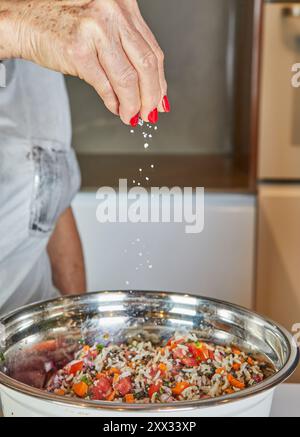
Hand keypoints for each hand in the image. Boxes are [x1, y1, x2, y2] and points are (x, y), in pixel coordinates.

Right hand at [1, 0, 168, 124]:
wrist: (25, 21)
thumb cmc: (64, 24)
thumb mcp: (104, 27)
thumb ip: (127, 50)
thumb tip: (150, 87)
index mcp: (124, 4)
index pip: (153, 50)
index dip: (160, 80)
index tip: (161, 99)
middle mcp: (113, 12)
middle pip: (146, 64)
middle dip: (151, 96)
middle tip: (150, 113)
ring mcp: (95, 30)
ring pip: (128, 78)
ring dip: (133, 104)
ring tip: (132, 116)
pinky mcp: (78, 50)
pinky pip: (104, 85)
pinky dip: (113, 102)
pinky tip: (116, 108)